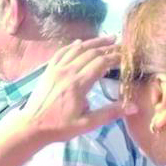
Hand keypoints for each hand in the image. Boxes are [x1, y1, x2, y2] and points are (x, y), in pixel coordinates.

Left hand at [13, 36, 133, 143]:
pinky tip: (79, 43)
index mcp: (78, 84)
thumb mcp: (87, 124)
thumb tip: (133, 107)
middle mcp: (67, 72)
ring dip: (93, 43)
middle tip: (122, 46)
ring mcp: (56, 69)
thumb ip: (110, 113)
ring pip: (77, 49)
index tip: (127, 56)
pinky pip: (61, 53)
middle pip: (91, 53)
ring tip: (108, 39)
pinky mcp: (48, 71)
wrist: (31, 126)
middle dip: (108, 48)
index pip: (101, 63)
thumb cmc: (59, 127)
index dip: (116, 57)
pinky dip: (72, 46)